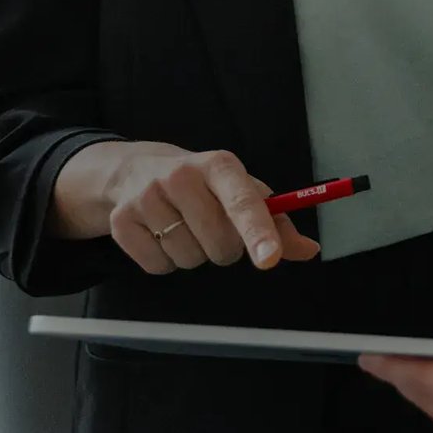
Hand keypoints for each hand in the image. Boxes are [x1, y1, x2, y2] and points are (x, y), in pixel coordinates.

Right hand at [56, 142, 322, 274]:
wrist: (134, 170)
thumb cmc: (201, 185)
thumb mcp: (239, 191)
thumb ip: (277, 222)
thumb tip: (309, 250)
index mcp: (220, 166)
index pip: (243, 201)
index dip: (258, 231)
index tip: (269, 259)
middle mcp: (181, 175)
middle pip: (219, 243)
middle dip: (223, 247)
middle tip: (212, 227)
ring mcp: (147, 197)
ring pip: (189, 259)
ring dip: (193, 254)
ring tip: (183, 227)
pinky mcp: (122, 221)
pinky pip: (158, 267)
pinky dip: (164, 261)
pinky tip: (160, 235)